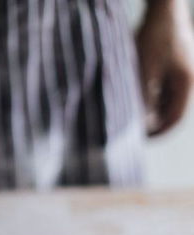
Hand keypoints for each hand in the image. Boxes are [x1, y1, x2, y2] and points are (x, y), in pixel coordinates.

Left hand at [136, 0, 193, 135]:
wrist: (163, 8)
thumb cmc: (155, 36)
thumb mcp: (144, 70)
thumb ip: (142, 97)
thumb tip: (137, 122)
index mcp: (185, 83)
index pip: (174, 118)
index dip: (157, 133)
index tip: (138, 141)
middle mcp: (187, 79)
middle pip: (169, 110)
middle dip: (150, 122)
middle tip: (128, 132)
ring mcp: (181, 72)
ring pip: (164, 100)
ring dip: (148, 109)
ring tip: (127, 116)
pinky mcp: (173, 65)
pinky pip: (161, 88)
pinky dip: (148, 96)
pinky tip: (131, 98)